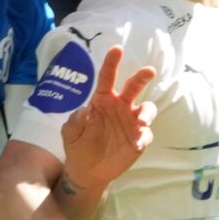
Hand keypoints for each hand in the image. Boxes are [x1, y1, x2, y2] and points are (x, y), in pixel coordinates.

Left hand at [61, 45, 156, 191]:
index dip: (112, 63)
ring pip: (147, 108)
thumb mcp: (70, 133)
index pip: (107, 77)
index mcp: (103, 99)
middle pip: (133, 87)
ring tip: (142, 120)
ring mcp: (131, 122)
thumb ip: (75, 120)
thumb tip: (85, 108)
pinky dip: (144, 136)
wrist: (87, 170)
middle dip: (142, 77)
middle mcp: (120, 106)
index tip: (117, 49)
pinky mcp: (138, 139)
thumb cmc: (78, 145)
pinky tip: (136, 143)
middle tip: (149, 70)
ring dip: (148, 112)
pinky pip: (146, 134)